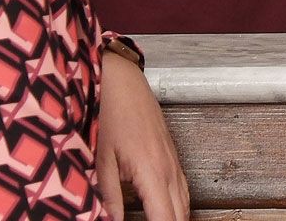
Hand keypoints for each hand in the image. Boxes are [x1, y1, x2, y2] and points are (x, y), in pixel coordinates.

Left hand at [97, 51, 189, 220]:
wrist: (121, 79)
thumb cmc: (110, 112)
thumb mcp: (101, 159)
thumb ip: (109, 196)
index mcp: (152, 171)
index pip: (165, 219)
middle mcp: (168, 168)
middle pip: (180, 215)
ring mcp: (172, 160)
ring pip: (185, 203)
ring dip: (175, 218)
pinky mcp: (171, 154)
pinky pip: (182, 188)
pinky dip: (177, 206)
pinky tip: (166, 211)